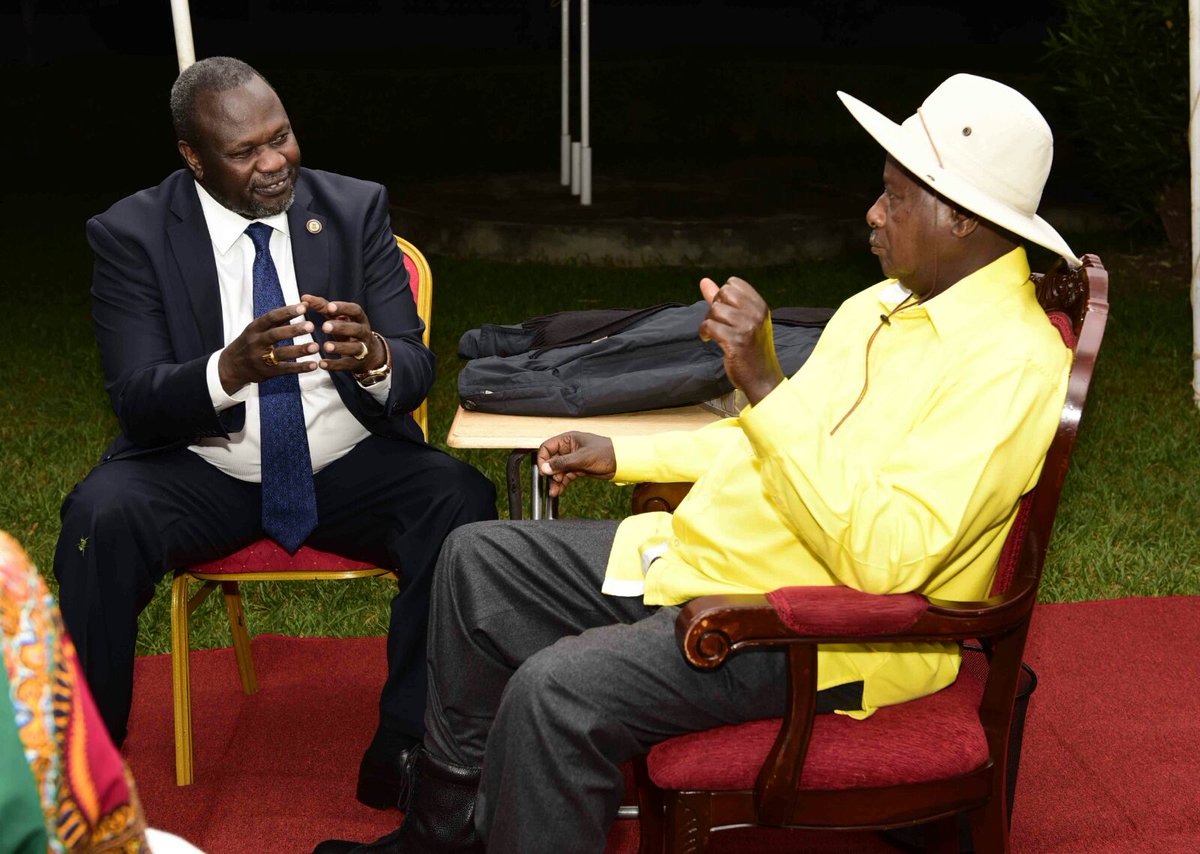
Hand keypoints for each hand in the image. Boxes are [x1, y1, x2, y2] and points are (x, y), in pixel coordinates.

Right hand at [218, 303, 317, 393]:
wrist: (231, 366)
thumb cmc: (250, 343)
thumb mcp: (257, 329)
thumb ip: (277, 320)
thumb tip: (303, 305)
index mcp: (254, 328)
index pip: (271, 317)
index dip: (287, 312)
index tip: (303, 307)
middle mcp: (256, 342)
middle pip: (275, 335)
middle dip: (293, 330)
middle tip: (311, 326)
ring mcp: (260, 358)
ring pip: (281, 353)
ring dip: (299, 350)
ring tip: (316, 346)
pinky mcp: (267, 372)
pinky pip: (285, 369)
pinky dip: (300, 367)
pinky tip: (313, 364)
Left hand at [300, 294, 385, 371]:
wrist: (368, 354)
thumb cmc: (348, 331)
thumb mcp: (338, 318)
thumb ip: (323, 307)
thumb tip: (304, 298)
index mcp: (359, 319)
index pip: (355, 310)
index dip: (343, 308)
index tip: (330, 307)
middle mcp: (363, 332)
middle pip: (356, 329)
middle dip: (341, 327)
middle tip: (325, 326)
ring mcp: (363, 349)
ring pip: (354, 348)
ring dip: (340, 347)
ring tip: (325, 346)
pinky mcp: (357, 363)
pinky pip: (347, 364)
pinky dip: (335, 365)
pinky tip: (322, 364)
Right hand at [537, 431, 615, 497]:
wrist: (621, 462)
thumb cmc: (605, 452)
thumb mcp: (582, 458)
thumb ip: (563, 463)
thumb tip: (545, 468)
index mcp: (568, 439)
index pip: (547, 447)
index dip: (543, 459)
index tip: (544, 471)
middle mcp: (568, 448)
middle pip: (551, 460)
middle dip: (550, 473)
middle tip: (554, 481)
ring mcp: (573, 459)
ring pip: (558, 470)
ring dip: (555, 481)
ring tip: (554, 491)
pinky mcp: (578, 468)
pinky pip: (565, 476)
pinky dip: (562, 483)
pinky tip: (558, 491)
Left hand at [697, 276, 784, 404]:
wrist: (762, 378)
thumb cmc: (751, 349)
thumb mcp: (743, 321)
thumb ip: (722, 300)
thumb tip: (704, 281)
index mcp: (760, 306)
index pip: (734, 283)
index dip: (722, 296)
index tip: (723, 312)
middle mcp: (756, 314)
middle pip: (723, 293)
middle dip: (714, 306)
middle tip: (716, 322)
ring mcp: (747, 327)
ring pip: (715, 309)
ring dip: (708, 321)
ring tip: (712, 333)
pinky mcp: (736, 342)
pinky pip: (709, 326)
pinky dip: (704, 332)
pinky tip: (708, 339)